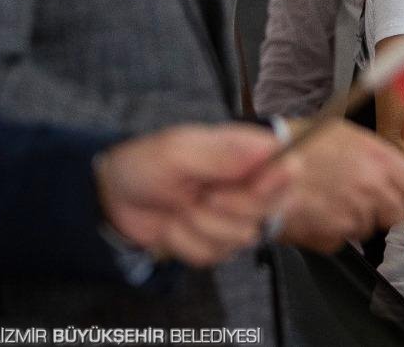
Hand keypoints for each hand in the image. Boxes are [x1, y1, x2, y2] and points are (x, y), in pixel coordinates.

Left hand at [94, 124, 290, 266]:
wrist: (114, 198)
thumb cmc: (146, 164)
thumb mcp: (179, 151)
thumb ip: (224, 153)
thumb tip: (269, 149)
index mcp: (248, 153)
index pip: (289, 167)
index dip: (275, 182)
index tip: (250, 185)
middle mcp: (250, 185)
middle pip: (270, 208)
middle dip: (228, 208)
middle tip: (201, 194)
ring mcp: (236, 217)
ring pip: (241, 237)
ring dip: (199, 227)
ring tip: (180, 207)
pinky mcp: (218, 243)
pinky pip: (215, 256)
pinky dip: (186, 244)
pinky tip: (175, 225)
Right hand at [276, 119, 403, 251]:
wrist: (259, 169)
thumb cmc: (295, 145)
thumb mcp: (342, 134)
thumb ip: (373, 155)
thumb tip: (390, 171)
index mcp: (381, 159)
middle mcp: (374, 187)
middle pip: (399, 216)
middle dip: (390, 218)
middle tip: (376, 216)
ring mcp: (355, 213)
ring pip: (369, 229)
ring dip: (356, 223)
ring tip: (330, 204)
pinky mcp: (334, 235)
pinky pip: (342, 240)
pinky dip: (332, 234)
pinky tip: (316, 215)